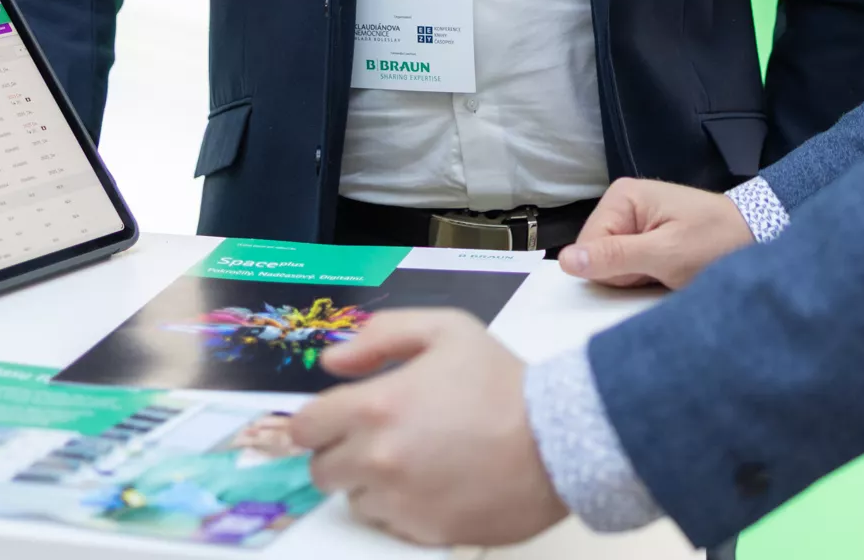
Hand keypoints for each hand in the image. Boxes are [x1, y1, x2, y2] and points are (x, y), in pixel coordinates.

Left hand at [287, 309, 563, 546]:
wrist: (559, 438)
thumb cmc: (501, 381)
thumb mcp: (447, 330)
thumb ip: (382, 335)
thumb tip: (333, 361)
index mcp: (376, 407)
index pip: (305, 428)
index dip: (318, 422)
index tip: (338, 419)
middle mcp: (377, 459)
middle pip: (321, 471)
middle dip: (342, 453)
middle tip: (379, 439)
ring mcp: (399, 502)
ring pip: (355, 500)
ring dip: (371, 484)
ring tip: (416, 462)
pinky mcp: (424, 533)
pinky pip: (390, 525)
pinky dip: (402, 508)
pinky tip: (436, 485)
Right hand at [558, 177, 754, 289]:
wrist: (758, 238)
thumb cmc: (716, 241)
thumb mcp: (666, 254)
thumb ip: (615, 257)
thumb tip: (565, 260)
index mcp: (622, 197)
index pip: (587, 246)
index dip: (612, 269)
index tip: (647, 269)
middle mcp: (623, 206)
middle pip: (598, 257)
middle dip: (626, 274)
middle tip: (662, 269)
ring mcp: (635, 223)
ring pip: (613, 267)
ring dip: (639, 277)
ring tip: (670, 269)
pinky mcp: (646, 240)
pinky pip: (630, 268)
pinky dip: (648, 277)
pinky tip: (669, 271)